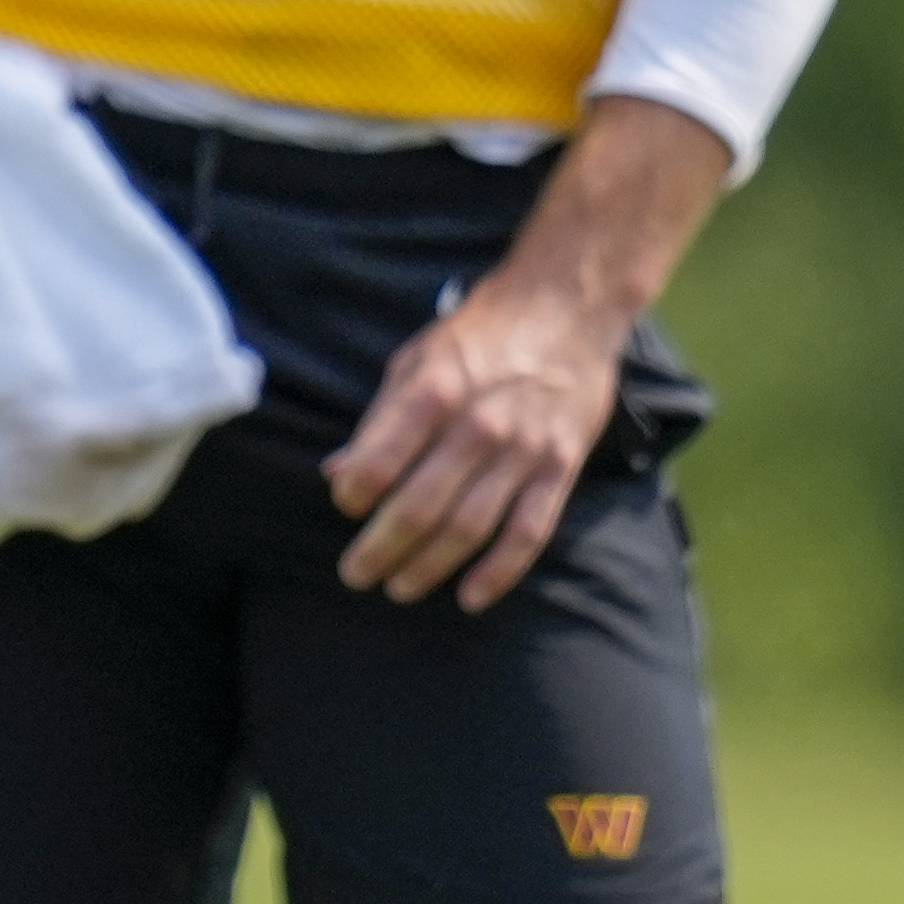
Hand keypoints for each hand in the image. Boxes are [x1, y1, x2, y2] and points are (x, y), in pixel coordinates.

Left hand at [321, 272, 626, 609]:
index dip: (355, 494)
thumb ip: (379, 419)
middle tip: (355, 573)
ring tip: (398, 588)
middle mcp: (477, 425)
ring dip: (430, 567)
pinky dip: (499, 571)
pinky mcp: (560, 466)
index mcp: (433, 391)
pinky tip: (470, 596)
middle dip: (381, 547)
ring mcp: (523, 450)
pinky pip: (529, 532)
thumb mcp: (416, 358)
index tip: (344, 507)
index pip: (380, 460)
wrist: (565, 307)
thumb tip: (337, 471)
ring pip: (469, 527)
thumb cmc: (479, 333)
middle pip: (420, 506)